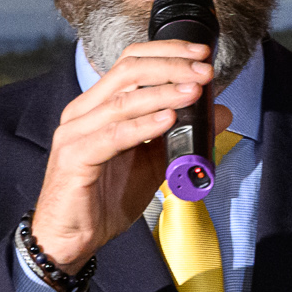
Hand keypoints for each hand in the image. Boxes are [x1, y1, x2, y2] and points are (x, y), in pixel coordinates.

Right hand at [29, 38, 231, 269]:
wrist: (70, 240)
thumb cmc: (104, 200)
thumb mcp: (153, 163)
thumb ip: (182, 135)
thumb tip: (220, 113)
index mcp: (97, 106)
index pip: (130, 62)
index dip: (166, 52)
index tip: (201, 54)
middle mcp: (83, 112)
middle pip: (127, 71)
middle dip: (171, 67)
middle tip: (204, 71)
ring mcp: (75, 133)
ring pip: (123, 100)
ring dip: (163, 93)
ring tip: (194, 91)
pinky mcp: (75, 158)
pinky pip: (114, 135)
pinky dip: (144, 125)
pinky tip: (168, 120)